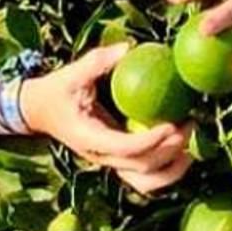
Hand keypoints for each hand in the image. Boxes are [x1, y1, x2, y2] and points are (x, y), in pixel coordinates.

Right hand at [20, 43, 192, 194]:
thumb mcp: (71, 74)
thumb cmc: (56, 91)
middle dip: (170, 150)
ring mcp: (110, 163)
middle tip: (190, 124)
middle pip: (142, 168)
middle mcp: (101, 157)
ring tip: (192, 145)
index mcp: (89, 139)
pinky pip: (145, 177)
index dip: (151, 140)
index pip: (126, 148)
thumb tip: (129, 48)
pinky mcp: (117, 162)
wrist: (39, 111)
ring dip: (172, 169)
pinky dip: (167, 171)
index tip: (172, 122)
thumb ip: (97, 62)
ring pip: (146, 182)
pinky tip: (183, 152)